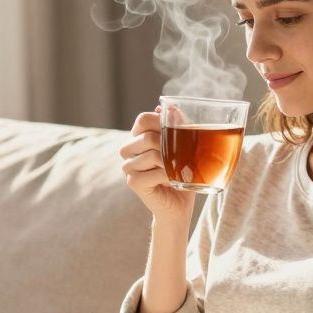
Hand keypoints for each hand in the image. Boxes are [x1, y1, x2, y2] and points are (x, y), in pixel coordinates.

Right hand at [119, 107, 195, 221]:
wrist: (179, 205)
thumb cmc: (182, 174)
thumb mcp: (183, 146)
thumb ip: (176, 126)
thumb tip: (167, 106)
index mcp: (138, 138)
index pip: (142, 119)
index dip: (160, 121)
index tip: (177, 131)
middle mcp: (129, 151)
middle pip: (145, 136)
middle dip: (168, 144)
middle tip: (181, 155)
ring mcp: (129, 167)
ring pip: (150, 155)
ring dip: (170, 163)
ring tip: (177, 170)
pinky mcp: (133, 183)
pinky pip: (152, 173)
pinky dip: (167, 176)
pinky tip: (172, 181)